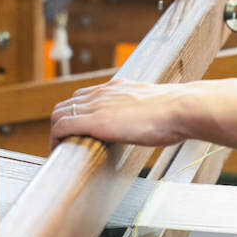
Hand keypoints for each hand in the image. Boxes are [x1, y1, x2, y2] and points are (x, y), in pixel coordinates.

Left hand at [50, 78, 190, 148]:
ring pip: (59, 113)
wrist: (181, 108)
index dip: (75, 113)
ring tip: (60, 149)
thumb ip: (145, 110)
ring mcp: (98, 105)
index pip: (84, 96)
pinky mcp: (96, 121)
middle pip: (67, 104)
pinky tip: (59, 149)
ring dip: (55, 131)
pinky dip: (56, 137)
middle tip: (65, 143)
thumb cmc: (177, 111)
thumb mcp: (155, 104)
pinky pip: (63, 125)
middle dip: (61, 123)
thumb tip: (152, 121)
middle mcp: (103, 92)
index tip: (77, 130)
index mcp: (117, 87)